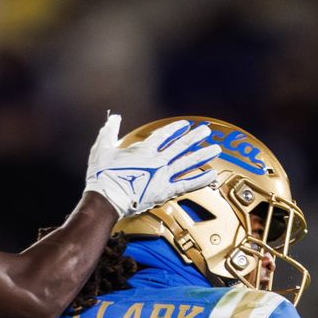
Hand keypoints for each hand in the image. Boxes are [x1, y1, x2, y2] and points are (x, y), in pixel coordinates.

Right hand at [83, 115, 219, 217]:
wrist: (107, 199)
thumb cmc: (102, 176)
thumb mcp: (102, 148)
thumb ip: (109, 131)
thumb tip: (114, 118)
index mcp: (143, 149)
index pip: (164, 135)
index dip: (176, 129)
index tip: (185, 125)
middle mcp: (157, 160)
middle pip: (181, 146)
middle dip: (195, 137)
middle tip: (207, 131)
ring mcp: (163, 176)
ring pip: (188, 162)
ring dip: (203, 155)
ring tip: (215, 149)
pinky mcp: (165, 191)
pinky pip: (187, 184)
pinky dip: (200, 180)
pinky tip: (212, 176)